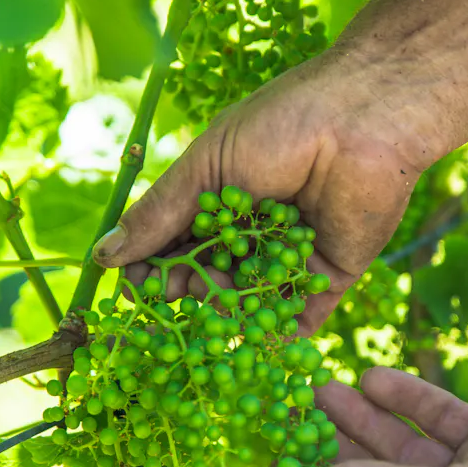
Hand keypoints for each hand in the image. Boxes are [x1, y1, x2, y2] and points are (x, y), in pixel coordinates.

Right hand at [92, 49, 437, 332]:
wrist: (364, 120)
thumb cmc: (280, 125)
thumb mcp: (207, 166)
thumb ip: (160, 214)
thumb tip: (103, 255)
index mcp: (217, 202)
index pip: (173, 248)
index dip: (150, 274)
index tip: (130, 297)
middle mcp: (250, 234)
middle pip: (207, 281)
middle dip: (186, 296)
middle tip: (172, 304)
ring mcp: (288, 257)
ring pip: (246, 303)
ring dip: (224, 313)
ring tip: (212, 309)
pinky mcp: (326, 277)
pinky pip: (297, 317)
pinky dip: (275, 336)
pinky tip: (252, 346)